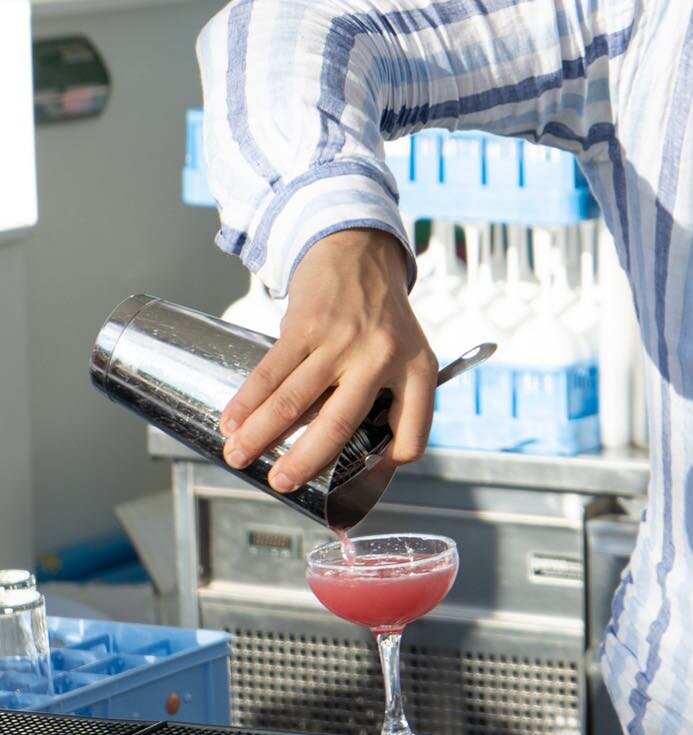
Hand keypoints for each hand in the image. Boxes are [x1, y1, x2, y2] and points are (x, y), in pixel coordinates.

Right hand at [218, 228, 434, 493]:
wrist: (360, 251)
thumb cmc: (382, 315)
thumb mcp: (409, 351)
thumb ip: (391, 396)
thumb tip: (355, 453)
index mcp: (418, 369)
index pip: (412, 434)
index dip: (388, 466)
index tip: (358, 479)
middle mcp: (383, 356)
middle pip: (340, 424)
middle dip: (304, 461)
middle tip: (281, 483)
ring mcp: (343, 339)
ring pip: (295, 400)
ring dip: (260, 434)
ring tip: (238, 457)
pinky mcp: (308, 325)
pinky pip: (272, 372)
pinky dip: (247, 402)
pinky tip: (232, 420)